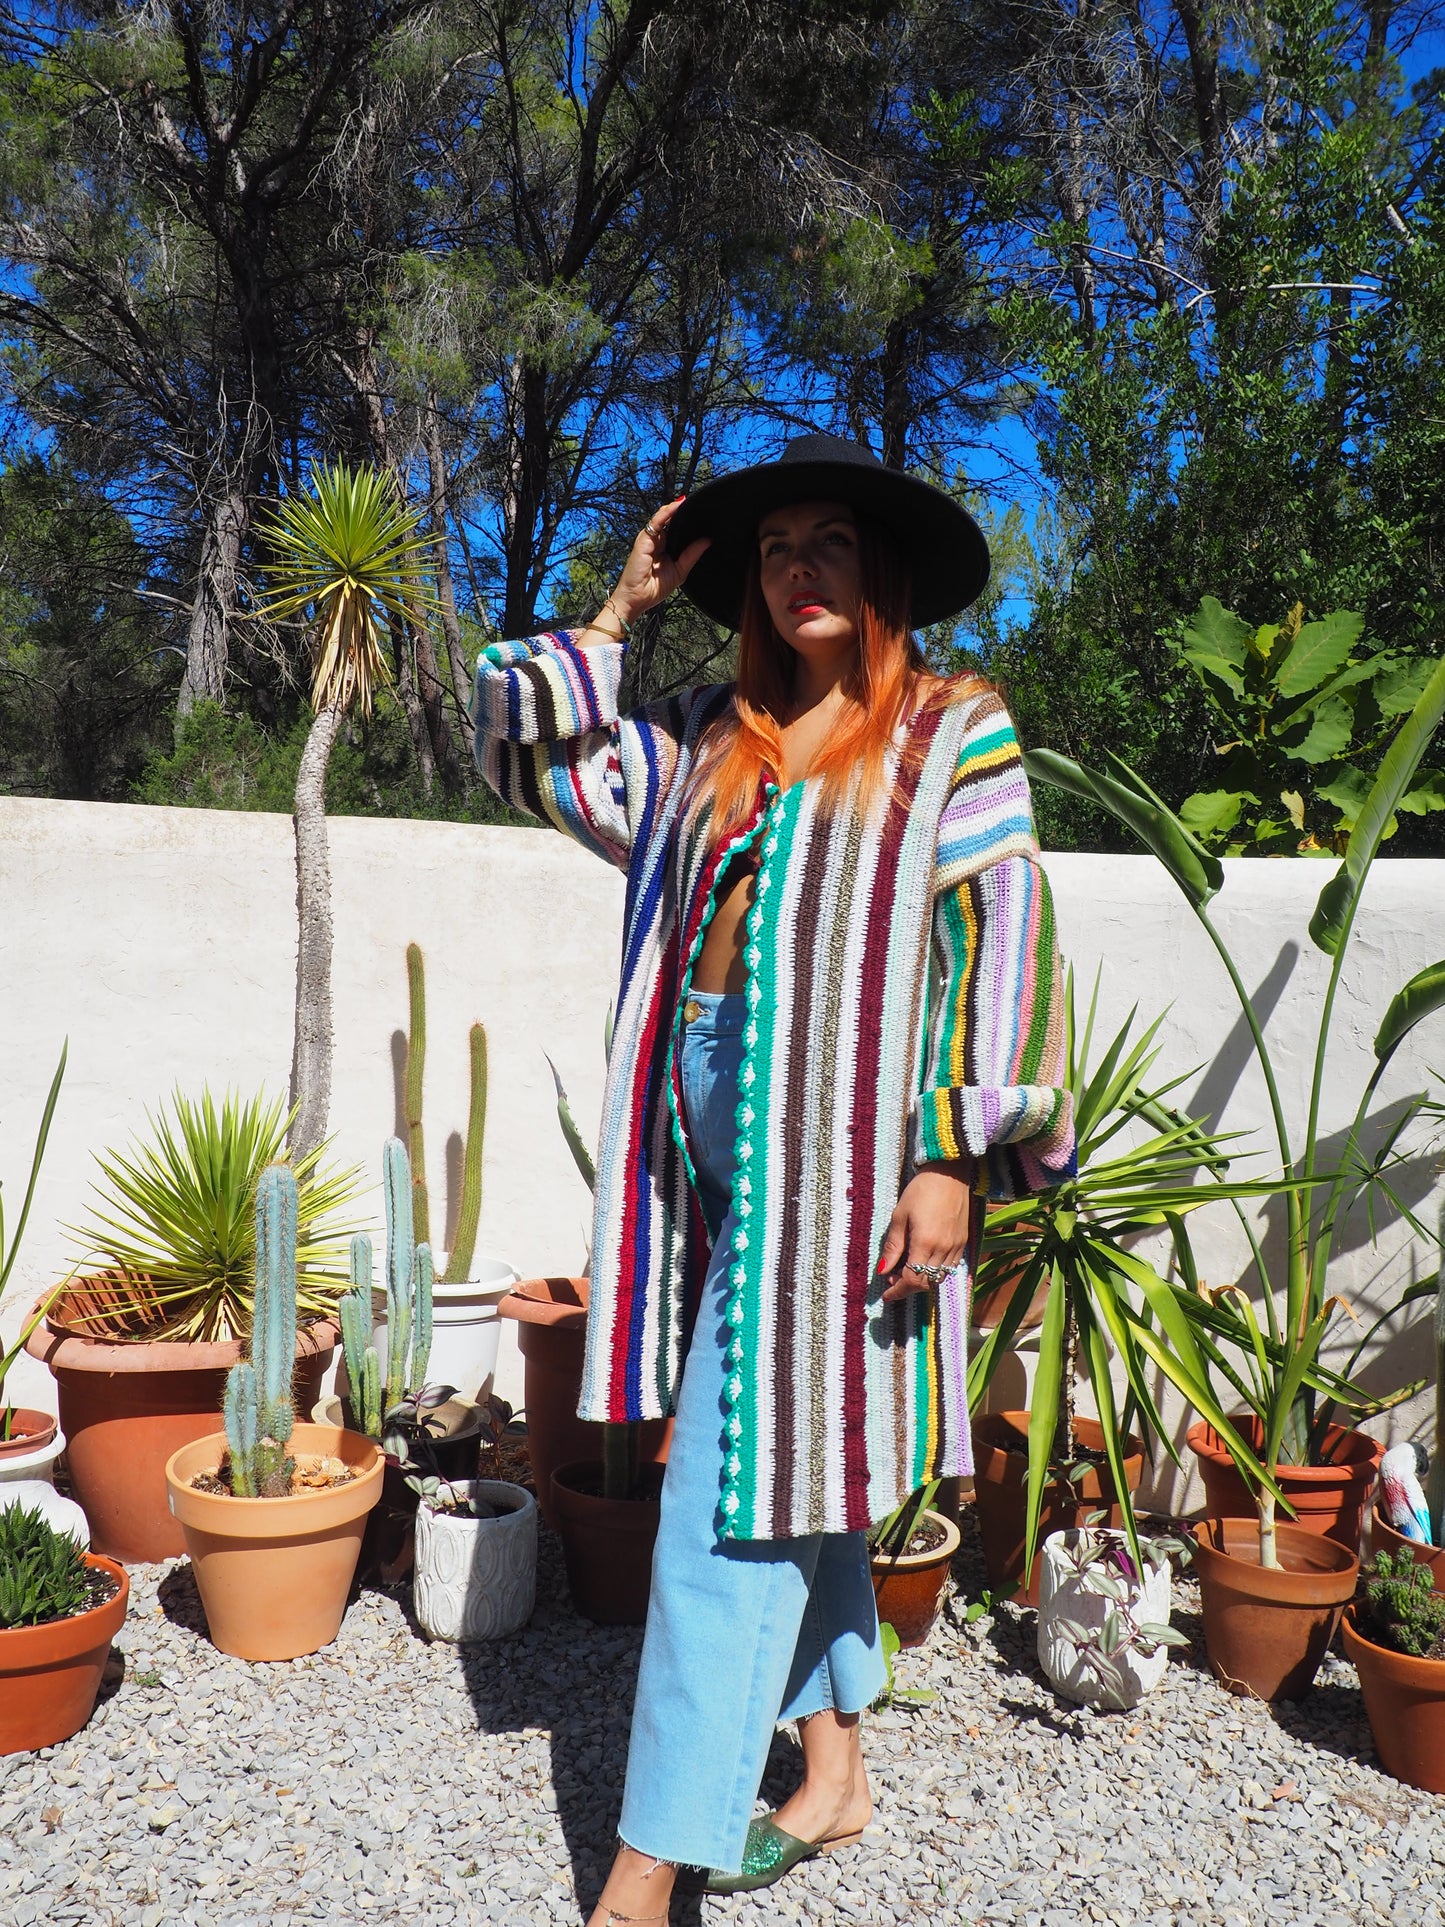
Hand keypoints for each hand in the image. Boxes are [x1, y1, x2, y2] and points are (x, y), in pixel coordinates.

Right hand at [604, 497, 710, 625]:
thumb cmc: (653, 589)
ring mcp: (650, 539)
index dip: (687, 521)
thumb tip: (708, 541)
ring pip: (664, 517)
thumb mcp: (680, 571)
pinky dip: (667, 512)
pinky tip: (678, 505)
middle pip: (671, 521)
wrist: (637, 599)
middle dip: (683, 512)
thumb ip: (692, 555)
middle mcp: (657, 541)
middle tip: (699, 503)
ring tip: (690, 500)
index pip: (677, 529)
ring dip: (676, 508)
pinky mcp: (644, 539)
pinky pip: (657, 522)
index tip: (703, 514)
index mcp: (665, 548)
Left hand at [876, 1165, 972, 1302]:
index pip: (911, 1279)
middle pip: (926, 1283)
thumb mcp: (899, 1216)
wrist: (949, 1174)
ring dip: (922, 1281)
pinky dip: (935, 1272)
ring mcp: (956, 1247)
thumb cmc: (921, 1191)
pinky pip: (950, 1267)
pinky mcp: (963, 1242)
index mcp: (925, 1243)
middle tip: (892, 1279)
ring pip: (939, 1278)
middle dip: (908, 1287)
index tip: (886, 1295)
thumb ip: (893, 1246)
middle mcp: (944, 1249)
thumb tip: (882, 1270)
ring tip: (906, 1270)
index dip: (897, 1291)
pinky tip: (924, 1261)